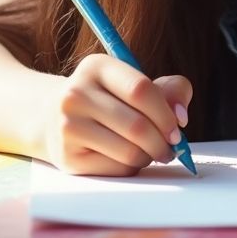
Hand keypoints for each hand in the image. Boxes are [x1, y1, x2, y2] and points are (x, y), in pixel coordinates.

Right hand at [43, 53, 191, 175]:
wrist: (55, 117)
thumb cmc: (109, 98)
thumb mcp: (135, 81)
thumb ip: (170, 90)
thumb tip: (181, 115)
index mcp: (96, 67)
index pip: (141, 90)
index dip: (166, 113)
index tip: (178, 127)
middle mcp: (76, 94)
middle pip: (137, 126)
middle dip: (163, 141)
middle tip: (172, 147)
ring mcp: (68, 127)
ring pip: (129, 152)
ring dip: (150, 156)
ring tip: (152, 151)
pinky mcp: (68, 158)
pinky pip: (116, 170)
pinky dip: (132, 167)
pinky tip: (129, 158)